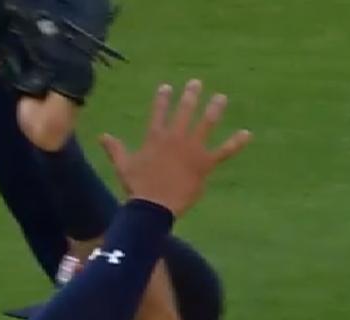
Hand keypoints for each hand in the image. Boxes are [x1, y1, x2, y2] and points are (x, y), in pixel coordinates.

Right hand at [101, 80, 251, 216]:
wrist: (153, 206)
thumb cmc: (137, 187)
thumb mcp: (123, 166)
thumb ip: (115, 148)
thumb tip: (102, 135)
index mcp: (156, 138)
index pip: (159, 113)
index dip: (163, 99)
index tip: (167, 86)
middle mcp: (175, 138)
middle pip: (185, 111)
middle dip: (191, 96)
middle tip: (196, 83)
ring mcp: (192, 149)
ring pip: (206, 124)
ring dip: (214, 109)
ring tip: (221, 98)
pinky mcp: (204, 163)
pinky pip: (224, 151)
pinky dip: (236, 143)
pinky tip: (247, 134)